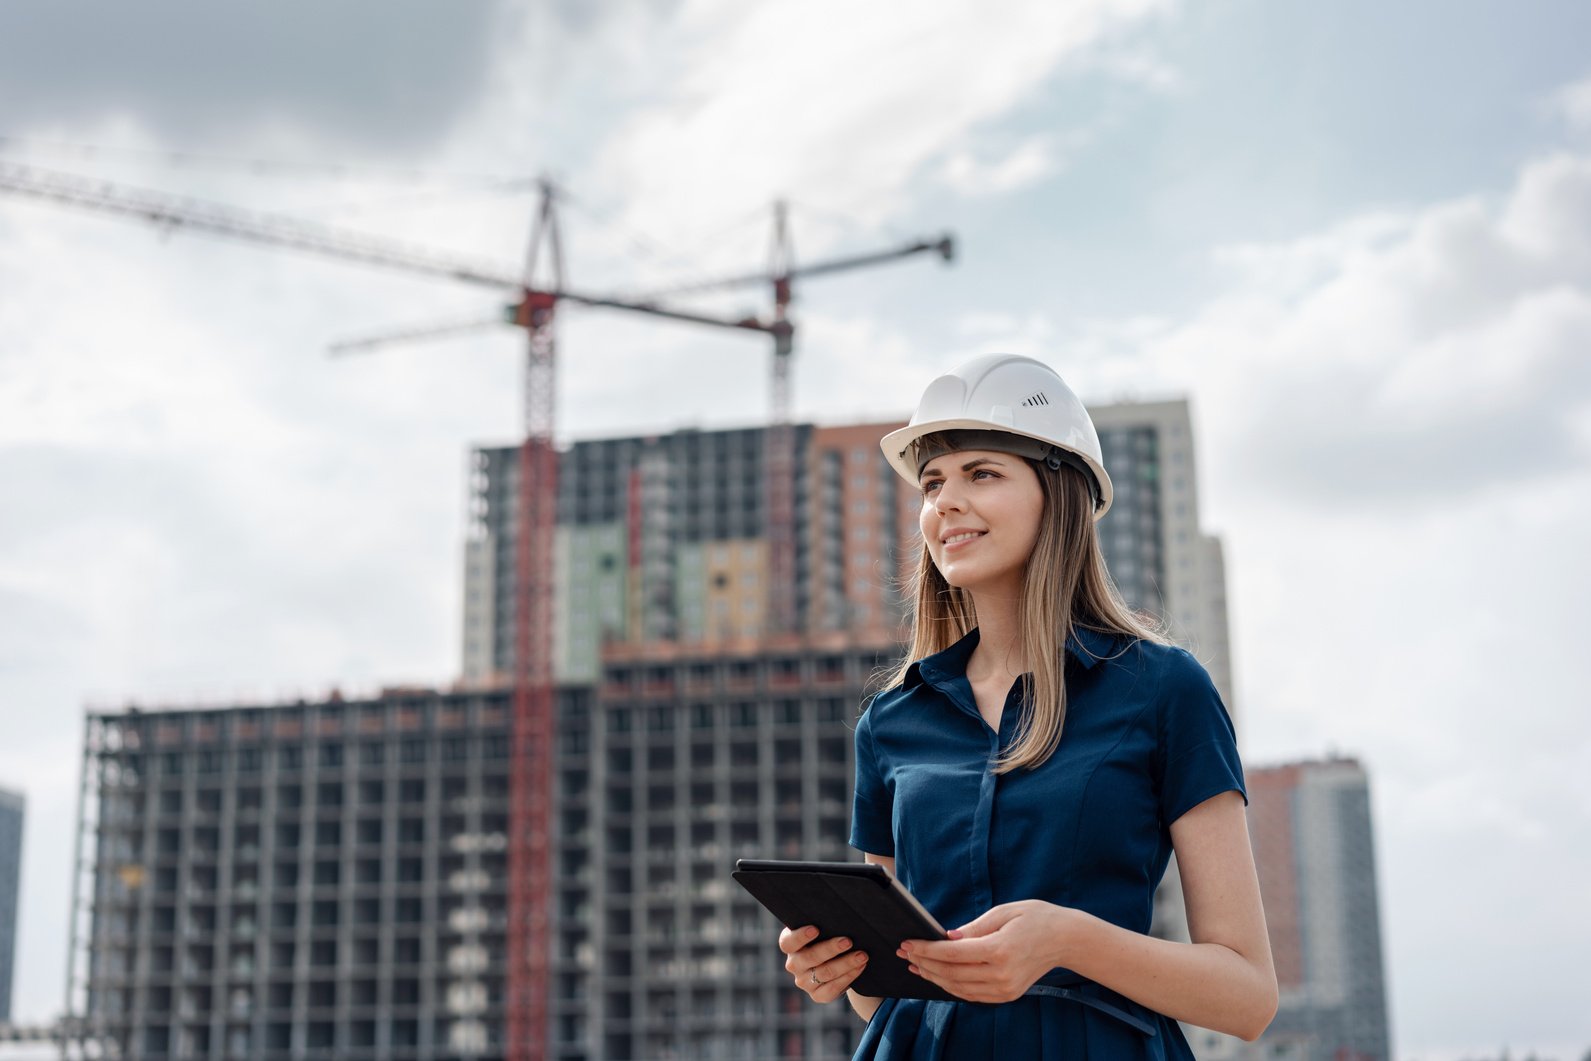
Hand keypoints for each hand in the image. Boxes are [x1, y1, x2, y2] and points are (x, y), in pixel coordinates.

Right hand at [778, 925, 869, 1003]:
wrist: (835, 959)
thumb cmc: (828, 935)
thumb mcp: (822, 927)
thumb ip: (825, 921)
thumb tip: (841, 913)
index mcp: (790, 945)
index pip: (788, 942)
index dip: (800, 936)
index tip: (815, 929)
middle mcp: (794, 964)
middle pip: (810, 958)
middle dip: (831, 949)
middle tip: (848, 941)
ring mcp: (804, 982)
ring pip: (825, 973)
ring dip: (846, 963)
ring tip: (862, 955)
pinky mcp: (817, 995)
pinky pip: (832, 989)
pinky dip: (849, 976)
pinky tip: (860, 967)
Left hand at [899, 900, 1073, 1003]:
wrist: (1066, 939)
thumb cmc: (1035, 918)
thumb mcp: (1003, 912)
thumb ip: (973, 927)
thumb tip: (946, 937)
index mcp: (1000, 949)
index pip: (952, 953)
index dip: (926, 949)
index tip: (908, 943)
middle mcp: (1002, 974)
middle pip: (952, 973)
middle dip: (924, 963)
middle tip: (905, 953)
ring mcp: (1005, 988)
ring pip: (959, 988)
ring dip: (934, 978)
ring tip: (916, 966)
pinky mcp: (1008, 994)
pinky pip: (973, 995)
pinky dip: (952, 987)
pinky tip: (939, 976)